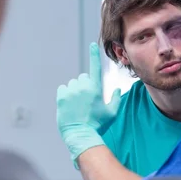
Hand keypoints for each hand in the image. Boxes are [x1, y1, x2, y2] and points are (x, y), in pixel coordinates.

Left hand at [56, 42, 120, 159]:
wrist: (81, 135)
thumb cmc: (98, 125)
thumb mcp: (111, 113)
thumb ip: (116, 100)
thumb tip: (119, 89)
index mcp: (96, 88)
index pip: (95, 67)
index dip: (94, 55)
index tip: (93, 44)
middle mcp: (83, 86)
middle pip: (83, 78)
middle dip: (85, 86)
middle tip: (86, 101)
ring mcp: (71, 91)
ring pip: (72, 84)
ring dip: (75, 91)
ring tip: (78, 106)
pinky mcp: (61, 97)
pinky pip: (63, 89)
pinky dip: (65, 94)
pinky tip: (69, 105)